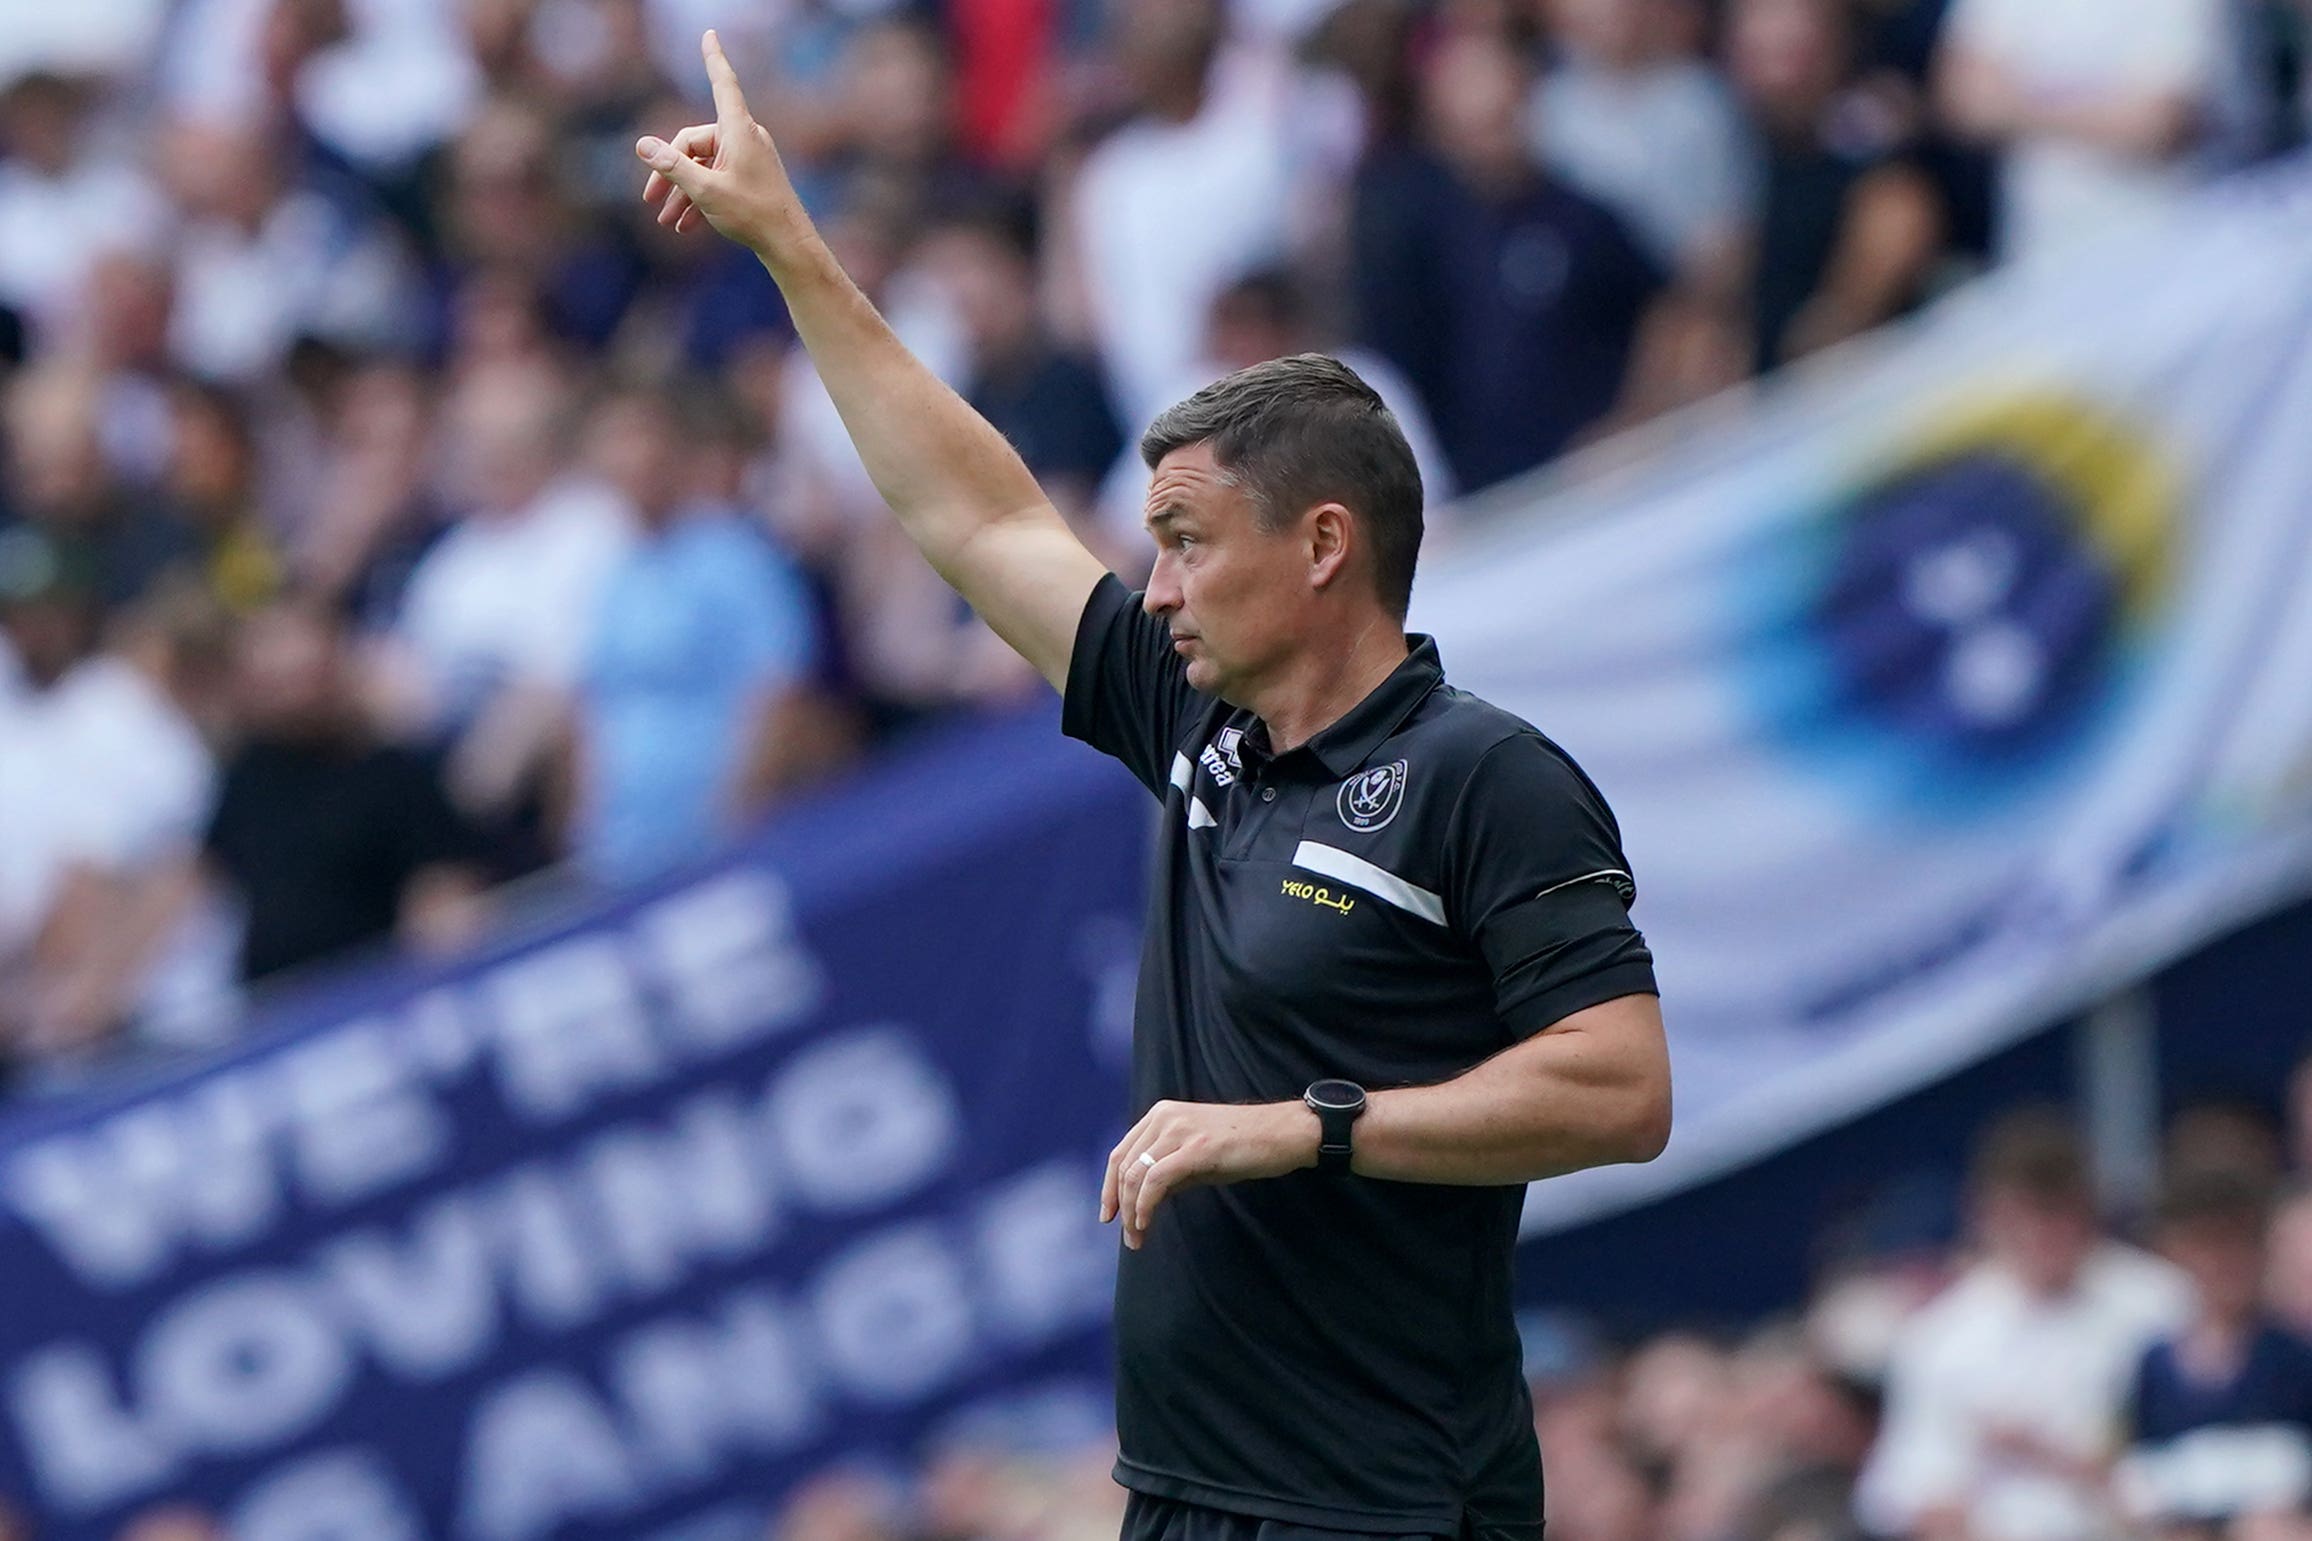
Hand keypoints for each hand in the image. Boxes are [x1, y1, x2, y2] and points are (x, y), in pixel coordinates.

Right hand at [636, 31, 806, 259]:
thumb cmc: (753, 215)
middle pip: (695, 142)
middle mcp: (745, 138)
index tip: (709, 33)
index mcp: (739, 130)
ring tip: (665, 221)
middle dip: (670, 172)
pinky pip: (717, 179)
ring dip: (683, 192)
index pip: (721, 83)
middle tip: (650, 201)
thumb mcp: (706, 191)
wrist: (789, 245)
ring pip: (704, 165)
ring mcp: (748, 158)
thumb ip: (672, 167)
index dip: (712, 58)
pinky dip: (700, 198)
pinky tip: (685, 226)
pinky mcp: (750, 177)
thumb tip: (642, 145)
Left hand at [1100, 1099, 1319, 1249]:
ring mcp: (1179, 1130)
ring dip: (1131, 1212)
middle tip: (1125, 1235)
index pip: (1121, 1152)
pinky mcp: (1196, 1148)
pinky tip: (1146, 1224)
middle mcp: (1165, 1118)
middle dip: (1119, 1204)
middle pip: (1123, 1165)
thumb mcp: (1198, 1155)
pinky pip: (1156, 1180)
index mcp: (1162, 1115)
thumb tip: (1145, 1199)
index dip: (1109, 1187)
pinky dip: (1145, 1206)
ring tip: (1136, 1237)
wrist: (1285, 1133)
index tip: (1109, 1214)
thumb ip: (1169, 1171)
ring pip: (1135, 1175)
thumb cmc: (1245, 1145)